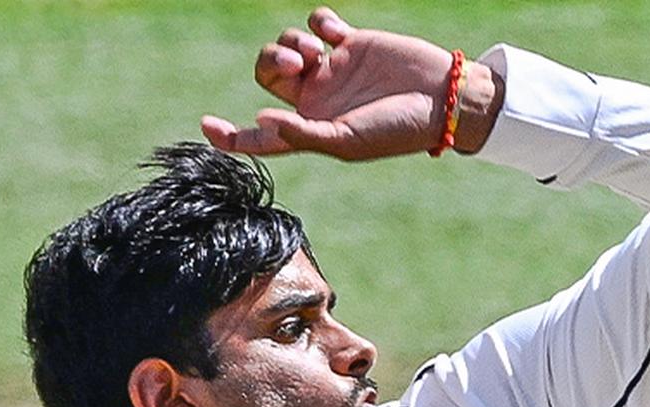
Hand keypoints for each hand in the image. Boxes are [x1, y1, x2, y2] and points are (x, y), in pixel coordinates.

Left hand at [201, 6, 500, 159]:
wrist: (442, 100)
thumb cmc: (395, 130)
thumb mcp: (346, 141)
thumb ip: (302, 134)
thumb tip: (262, 122)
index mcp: (312, 129)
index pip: (262, 136)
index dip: (232, 136)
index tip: (207, 126)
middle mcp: (317, 98)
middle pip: (267, 72)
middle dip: (271, 60)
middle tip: (296, 64)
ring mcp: (333, 69)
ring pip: (288, 44)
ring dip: (292, 42)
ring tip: (317, 52)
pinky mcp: (352, 43)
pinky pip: (319, 23)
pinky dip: (319, 23)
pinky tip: (337, 34)